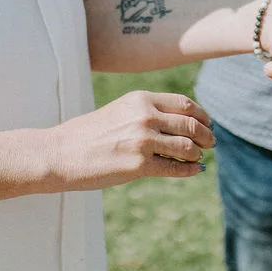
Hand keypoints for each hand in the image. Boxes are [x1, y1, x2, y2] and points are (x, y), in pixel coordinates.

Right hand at [44, 90, 214, 188]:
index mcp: (140, 99)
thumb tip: (177, 122)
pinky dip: (189, 170)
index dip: (201, 115)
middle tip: (211, 143)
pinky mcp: (139, 165)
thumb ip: (147, 112)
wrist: (60, 153)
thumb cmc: (87, 134)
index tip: (207, 123)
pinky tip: (194, 171)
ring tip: (199, 157)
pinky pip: (175, 168)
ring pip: (187, 147)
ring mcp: (143, 141)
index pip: (184, 104)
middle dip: (206, 135)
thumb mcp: (120, 111)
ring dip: (197, 154)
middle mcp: (145, 116)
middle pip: (191, 125)